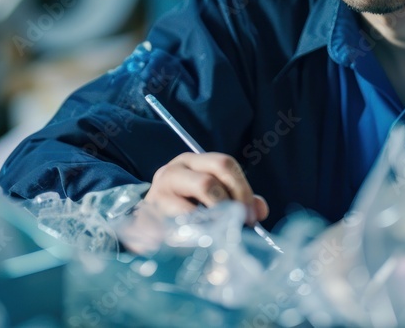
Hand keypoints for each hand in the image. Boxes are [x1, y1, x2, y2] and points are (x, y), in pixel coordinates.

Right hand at [142, 152, 269, 224]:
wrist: (144, 222)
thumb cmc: (182, 207)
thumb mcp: (209, 196)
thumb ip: (236, 199)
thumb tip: (260, 209)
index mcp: (193, 161)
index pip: (224, 164)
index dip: (243, 189)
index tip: (253, 216)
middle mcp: (175, 170)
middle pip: (210, 180)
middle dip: (231, 205)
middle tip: (241, 225)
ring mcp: (160, 192)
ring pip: (194, 206)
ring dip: (214, 222)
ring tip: (220, 234)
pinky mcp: (150, 216)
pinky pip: (180, 227)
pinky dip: (195, 236)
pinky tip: (201, 243)